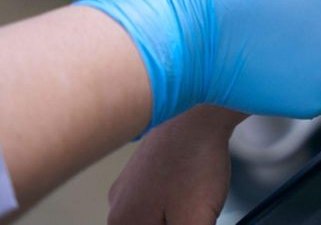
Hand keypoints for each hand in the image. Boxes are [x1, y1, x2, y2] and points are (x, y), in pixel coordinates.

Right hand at [108, 106, 240, 224]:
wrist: (202, 107)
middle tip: (194, 213)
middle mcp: (118, 205)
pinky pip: (159, 197)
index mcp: (125, 224)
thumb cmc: (195, 159)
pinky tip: (196, 188)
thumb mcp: (195, 220)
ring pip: (153, 218)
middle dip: (176, 223)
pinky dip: (177, 202)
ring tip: (198, 199)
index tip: (188, 219)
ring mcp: (129, 183)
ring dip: (176, 218)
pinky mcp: (145, 168)